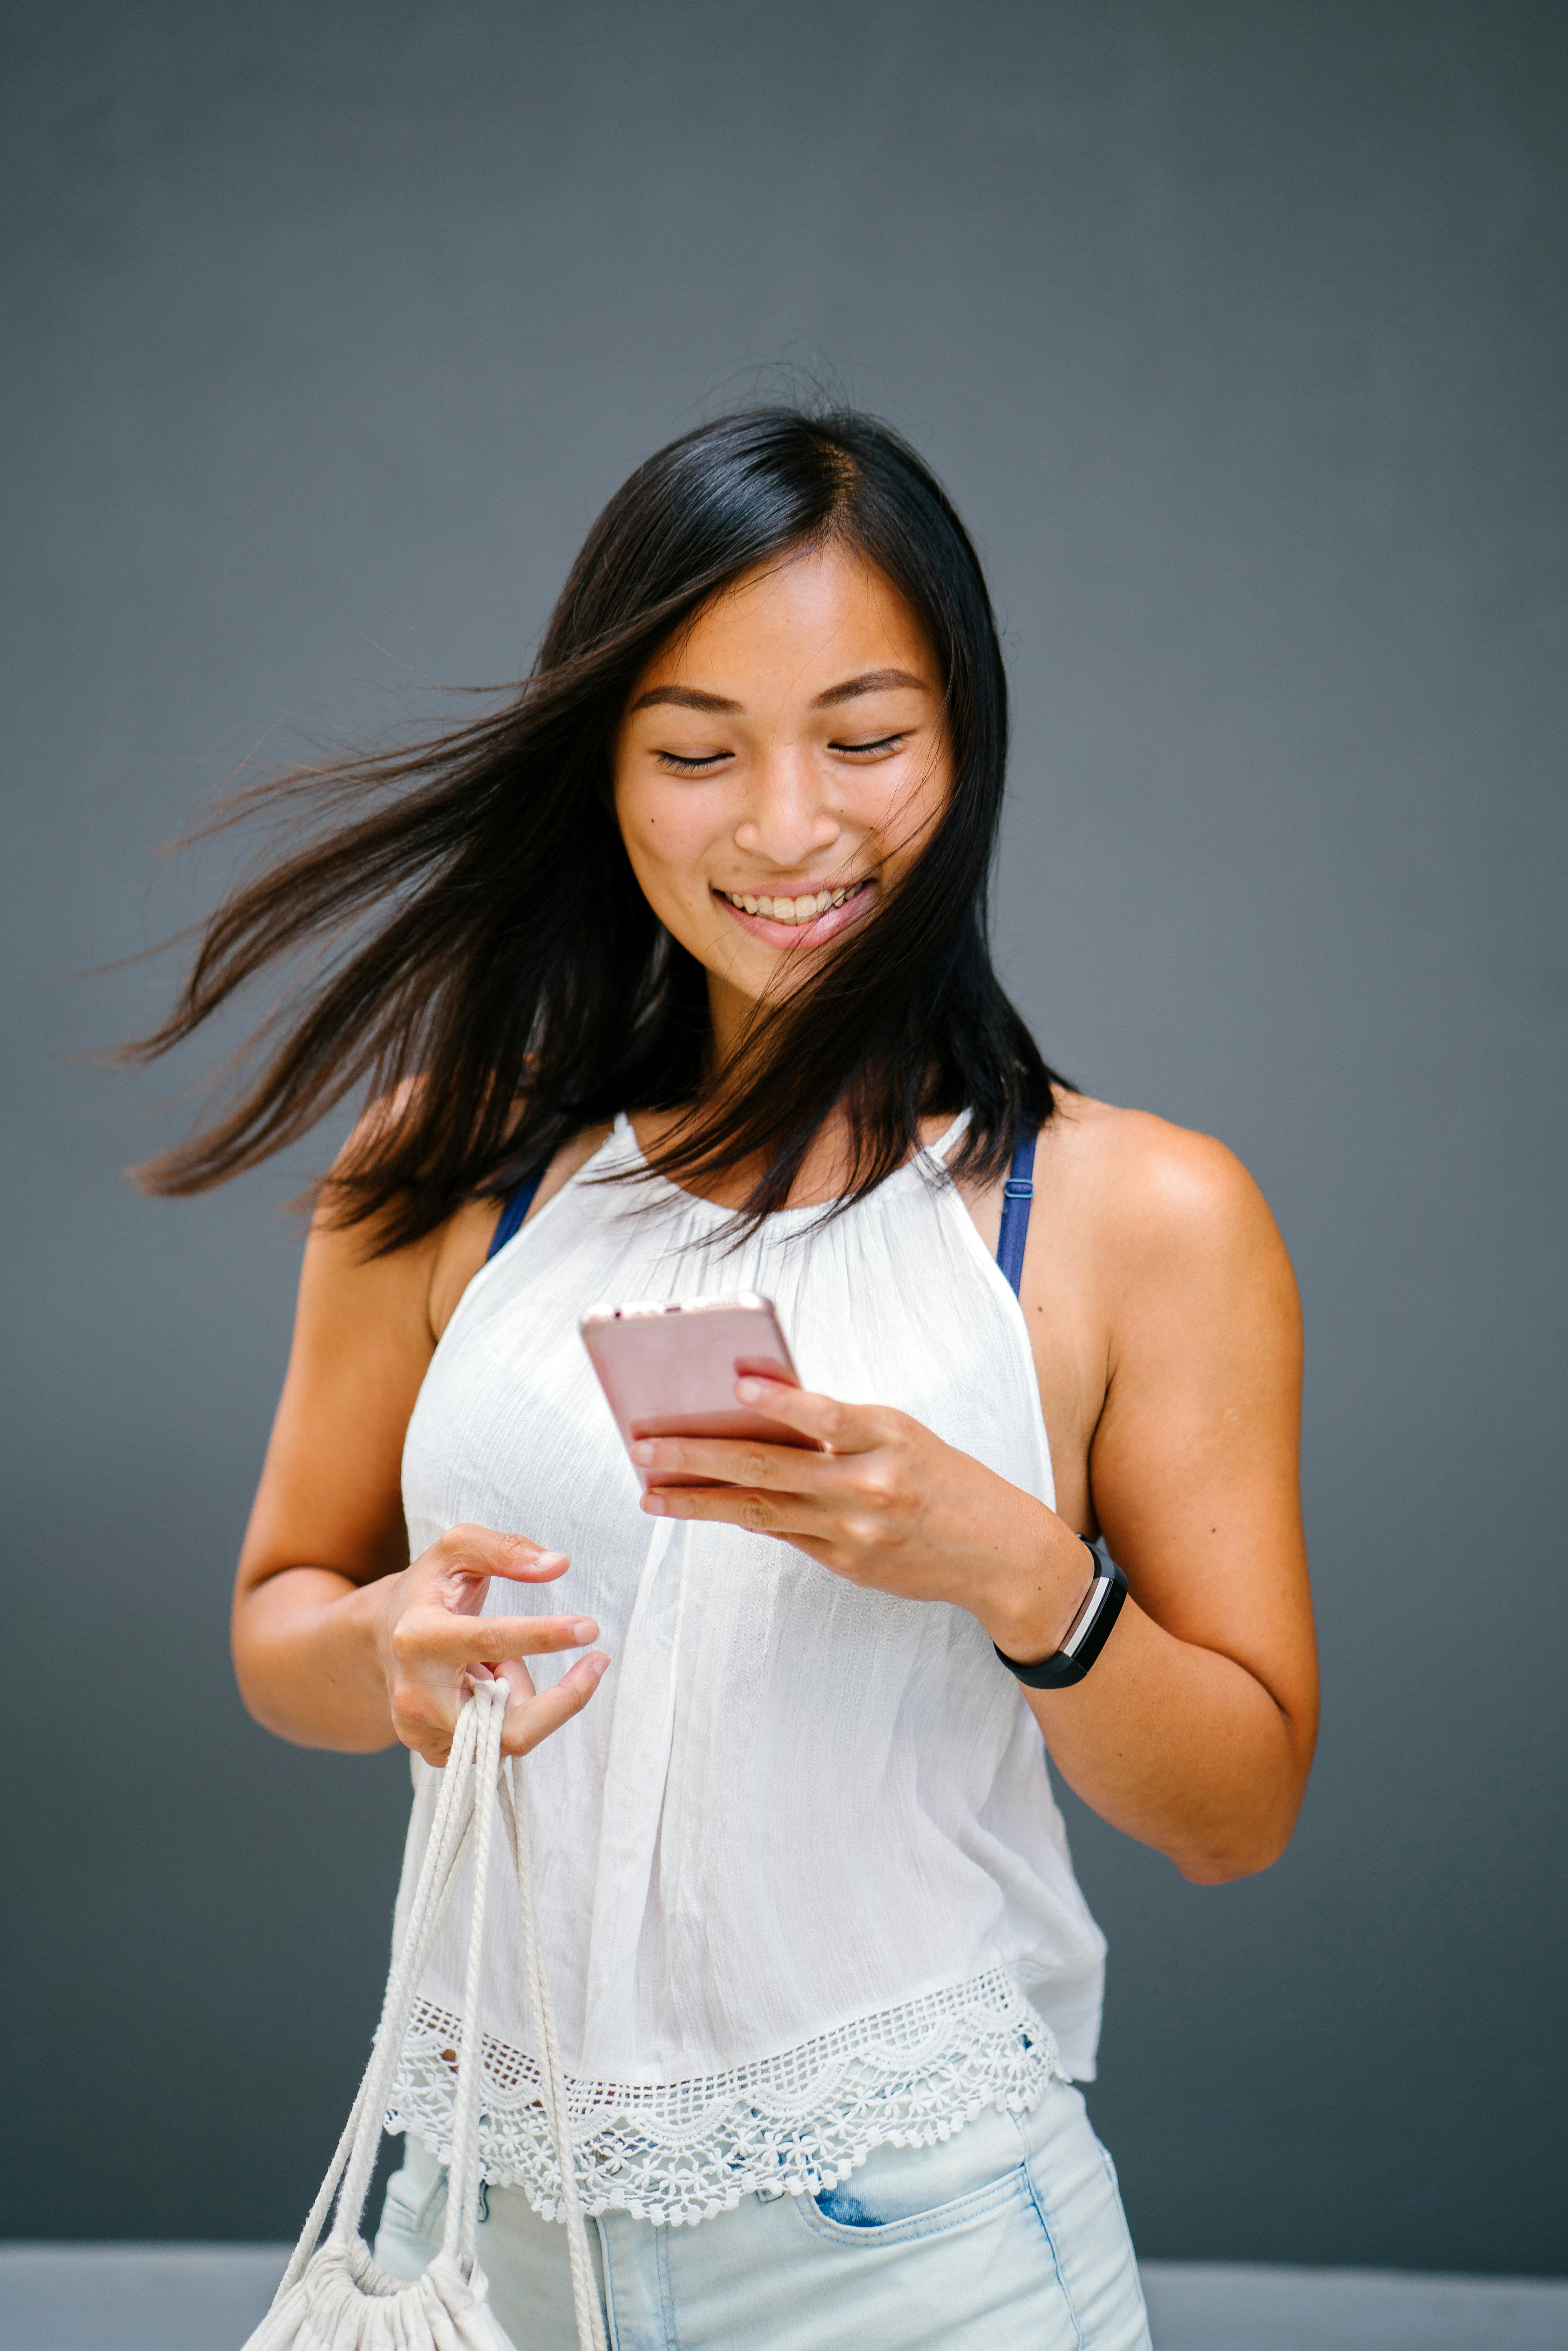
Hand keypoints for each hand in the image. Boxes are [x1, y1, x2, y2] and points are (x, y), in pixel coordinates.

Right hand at [371, 1522, 607, 1764]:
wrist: (381, 1638)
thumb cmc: (426, 1591)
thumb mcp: (457, 1550)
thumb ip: (506, 1549)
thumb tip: (557, 1565)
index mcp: (419, 1636)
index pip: (490, 1640)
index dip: (544, 1636)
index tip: (590, 1629)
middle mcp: (415, 1696)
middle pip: (510, 1727)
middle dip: (560, 1699)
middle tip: (595, 1665)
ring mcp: (422, 1733)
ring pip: (509, 1733)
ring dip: (521, 1695)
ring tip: (498, 1665)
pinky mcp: (435, 1753)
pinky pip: (497, 1743)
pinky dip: (508, 1713)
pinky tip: (485, 1688)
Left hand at [630, 1379, 1087, 1658]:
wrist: (996, 1554)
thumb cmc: (945, 1479)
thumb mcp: (904, 1435)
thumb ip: (840, 1427)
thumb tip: (758, 1411)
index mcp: (890, 1437)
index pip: (827, 1415)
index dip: (781, 1399)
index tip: (734, 1383)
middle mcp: (869, 1484)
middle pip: (770, 1467)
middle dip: (699, 1456)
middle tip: (645, 1447)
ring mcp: (854, 1530)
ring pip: (760, 1510)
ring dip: (698, 1501)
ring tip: (651, 1492)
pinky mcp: (845, 1563)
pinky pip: (782, 1534)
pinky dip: (741, 1517)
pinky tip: (702, 1507)